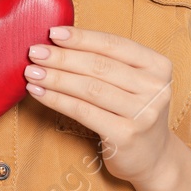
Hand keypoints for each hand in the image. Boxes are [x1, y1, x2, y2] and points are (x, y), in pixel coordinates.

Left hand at [24, 26, 178, 187]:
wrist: (154, 158)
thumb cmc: (134, 112)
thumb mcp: (134, 82)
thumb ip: (109, 62)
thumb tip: (59, 41)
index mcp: (158, 66)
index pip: (114, 45)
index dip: (82, 38)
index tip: (53, 32)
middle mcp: (155, 88)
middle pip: (100, 66)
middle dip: (63, 57)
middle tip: (34, 52)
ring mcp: (143, 113)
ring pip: (90, 88)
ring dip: (56, 78)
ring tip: (31, 72)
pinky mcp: (126, 136)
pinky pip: (83, 112)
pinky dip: (57, 100)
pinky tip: (39, 93)